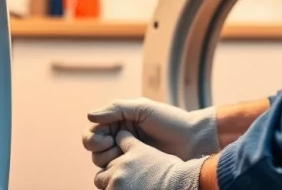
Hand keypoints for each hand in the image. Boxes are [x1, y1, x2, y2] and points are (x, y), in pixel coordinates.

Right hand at [83, 97, 217, 166]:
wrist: (192, 140)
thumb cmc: (170, 120)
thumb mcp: (143, 108)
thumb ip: (116, 109)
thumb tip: (89, 116)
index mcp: (119, 122)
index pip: (93, 131)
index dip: (93, 137)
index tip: (106, 139)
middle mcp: (120, 138)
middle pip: (94, 149)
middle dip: (100, 149)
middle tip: (114, 147)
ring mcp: (127, 155)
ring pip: (102, 163)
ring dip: (109, 160)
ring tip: (126, 157)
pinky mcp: (135, 169)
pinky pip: (117, 174)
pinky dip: (118, 171)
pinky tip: (131, 166)